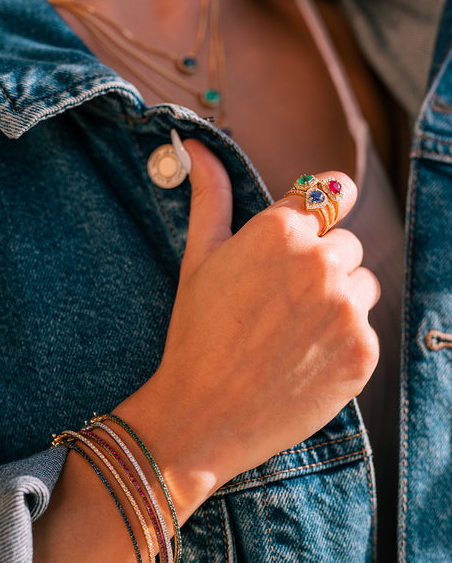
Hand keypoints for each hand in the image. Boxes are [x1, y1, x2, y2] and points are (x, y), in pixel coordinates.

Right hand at [118, 140, 379, 515]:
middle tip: (282, 307)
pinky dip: (344, 344)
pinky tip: (305, 362)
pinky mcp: (363, 351)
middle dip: (323, 267)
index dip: (319, 216)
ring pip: (363, 286)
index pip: (332, 192)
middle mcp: (320, 261)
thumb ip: (208, 198)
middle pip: (347, 245)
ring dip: (340, 303)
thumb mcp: (198, 261)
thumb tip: (195, 147)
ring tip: (294, 336)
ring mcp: (346, 308)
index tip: (306, 239)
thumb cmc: (196, 336)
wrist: (203, 415)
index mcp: (280, 230)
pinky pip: (366, 330)